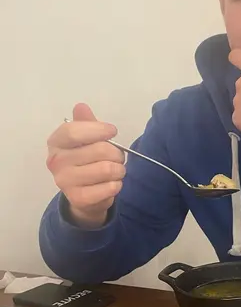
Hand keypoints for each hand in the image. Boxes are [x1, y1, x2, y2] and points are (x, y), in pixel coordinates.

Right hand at [46, 103, 125, 227]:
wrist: (84, 195)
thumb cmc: (86, 161)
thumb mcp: (86, 139)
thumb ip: (85, 123)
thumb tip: (81, 107)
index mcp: (56, 142)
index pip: (75, 131)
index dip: (98, 130)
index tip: (113, 131)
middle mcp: (56, 161)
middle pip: (99, 150)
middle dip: (116, 153)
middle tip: (117, 158)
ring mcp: (65, 181)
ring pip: (107, 169)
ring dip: (119, 170)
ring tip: (115, 171)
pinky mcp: (78, 198)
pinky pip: (109, 188)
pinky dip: (117, 185)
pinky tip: (111, 184)